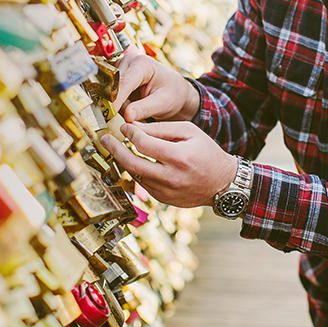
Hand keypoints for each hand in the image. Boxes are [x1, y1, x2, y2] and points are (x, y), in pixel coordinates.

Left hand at [100, 121, 237, 206]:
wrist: (222, 183)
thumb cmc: (206, 152)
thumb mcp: (189, 132)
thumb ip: (161, 129)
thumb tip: (133, 128)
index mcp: (179, 157)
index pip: (144, 144)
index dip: (130, 133)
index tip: (123, 127)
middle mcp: (171, 177)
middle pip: (132, 164)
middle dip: (115, 150)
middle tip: (104, 139)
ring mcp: (166, 192)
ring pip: (135, 175)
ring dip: (124, 161)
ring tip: (117, 148)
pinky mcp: (163, 199)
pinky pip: (143, 183)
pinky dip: (137, 171)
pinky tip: (135, 161)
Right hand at [113, 52, 199, 122]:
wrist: (173, 92)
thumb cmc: (172, 94)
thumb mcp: (163, 103)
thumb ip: (144, 109)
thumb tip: (126, 116)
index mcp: (142, 63)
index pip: (124, 82)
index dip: (117, 99)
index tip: (111, 113)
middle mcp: (127, 62)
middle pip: (113, 87)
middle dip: (118, 105)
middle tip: (130, 119)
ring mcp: (119, 69)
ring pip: (109, 93)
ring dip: (119, 106)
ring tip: (138, 110)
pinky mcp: (114, 78)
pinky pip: (109, 96)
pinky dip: (118, 105)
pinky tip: (132, 107)